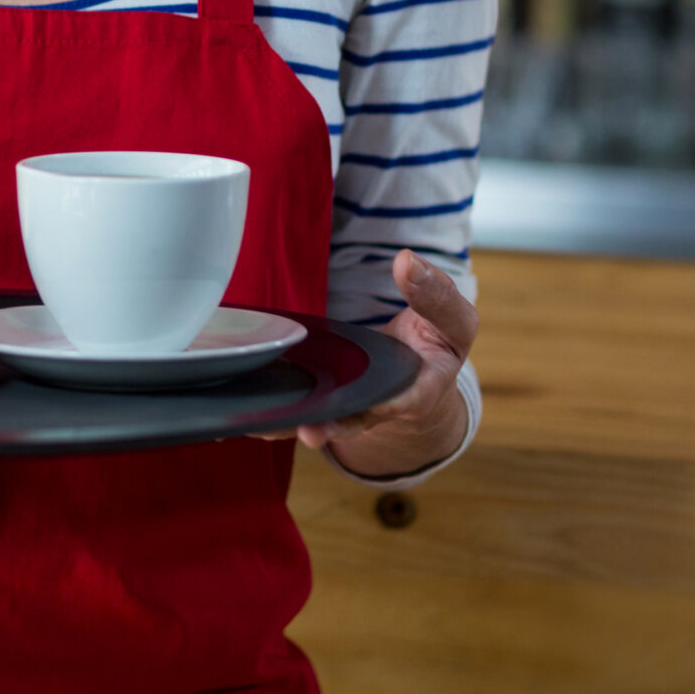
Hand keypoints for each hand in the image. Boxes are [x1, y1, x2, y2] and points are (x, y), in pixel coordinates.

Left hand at [259, 251, 476, 478]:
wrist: (421, 364)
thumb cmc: (437, 339)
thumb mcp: (452, 318)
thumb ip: (436, 295)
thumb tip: (408, 262)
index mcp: (419, 389)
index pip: (401, 398)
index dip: (383, 404)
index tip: (364, 406)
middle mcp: (381, 405)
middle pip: (354, 419)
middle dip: (329, 426)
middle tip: (308, 431)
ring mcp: (350, 405)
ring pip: (319, 418)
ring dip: (289, 423)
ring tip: (260, 426)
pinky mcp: (326, 395)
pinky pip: (299, 405)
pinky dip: (272, 412)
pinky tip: (242, 412)